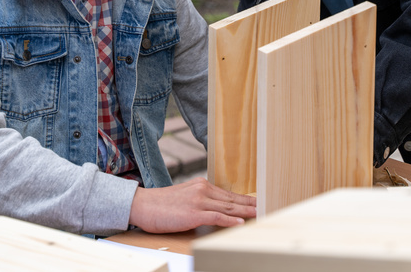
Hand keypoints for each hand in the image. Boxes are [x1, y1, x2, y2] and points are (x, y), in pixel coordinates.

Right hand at [128, 177, 256, 233]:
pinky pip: (216, 217)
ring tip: (261, 215)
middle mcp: (203, 190)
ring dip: (246, 212)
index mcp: (202, 185)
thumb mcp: (184, 197)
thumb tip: (216, 211)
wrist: (143, 205)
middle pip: (233, 200)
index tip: (258, 203)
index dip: (246, 200)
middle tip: (268, 208)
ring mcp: (199, 201)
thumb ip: (200, 201)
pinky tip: (241, 223)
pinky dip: (230, 221)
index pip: (229, 195)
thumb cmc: (161, 205)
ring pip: (228, 208)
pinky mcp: (193, 213)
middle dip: (251, 205)